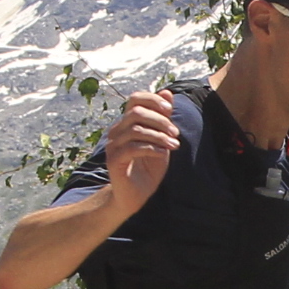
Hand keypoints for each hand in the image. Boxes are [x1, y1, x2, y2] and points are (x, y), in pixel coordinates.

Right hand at [103, 90, 180, 209]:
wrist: (134, 196)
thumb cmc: (148, 168)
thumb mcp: (161, 141)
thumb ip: (163, 119)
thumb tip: (167, 92)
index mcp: (127, 123)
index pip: (135, 99)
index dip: (153, 100)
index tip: (170, 110)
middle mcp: (117, 131)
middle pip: (136, 112)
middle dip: (160, 120)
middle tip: (175, 133)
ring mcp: (113, 145)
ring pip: (136, 129)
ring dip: (159, 135)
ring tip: (174, 144)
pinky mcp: (114, 160)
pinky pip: (133, 147)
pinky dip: (152, 148)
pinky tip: (163, 153)